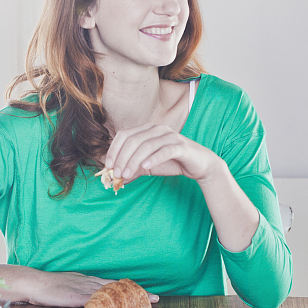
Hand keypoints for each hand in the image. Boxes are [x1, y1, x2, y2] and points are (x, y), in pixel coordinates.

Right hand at [12, 271, 159, 307]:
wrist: (34, 283)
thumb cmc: (49, 287)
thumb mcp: (70, 288)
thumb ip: (82, 294)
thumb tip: (92, 303)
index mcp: (90, 281)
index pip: (116, 284)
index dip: (132, 289)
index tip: (147, 293)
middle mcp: (91, 282)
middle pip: (120, 287)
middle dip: (138, 292)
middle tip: (155, 298)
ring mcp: (86, 288)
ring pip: (114, 293)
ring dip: (130, 299)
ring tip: (145, 303)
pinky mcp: (78, 296)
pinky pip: (98, 301)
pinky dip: (110, 306)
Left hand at [105, 123, 222, 184]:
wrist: (199, 164)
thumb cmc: (172, 162)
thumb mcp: (148, 166)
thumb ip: (132, 169)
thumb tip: (115, 178)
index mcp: (147, 129)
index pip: (124, 134)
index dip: (114, 149)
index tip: (108, 166)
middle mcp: (158, 129)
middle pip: (133, 140)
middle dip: (122, 157)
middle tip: (117, 173)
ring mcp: (170, 136)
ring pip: (146, 146)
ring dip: (134, 161)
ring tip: (127, 174)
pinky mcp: (181, 146)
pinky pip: (164, 151)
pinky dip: (153, 159)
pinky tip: (145, 167)